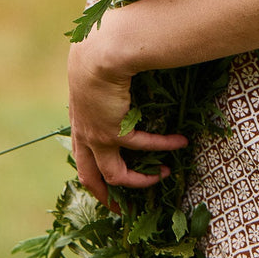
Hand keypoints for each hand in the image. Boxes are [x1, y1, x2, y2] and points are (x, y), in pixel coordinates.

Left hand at [67, 21, 187, 206]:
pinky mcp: (113, 132)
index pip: (82, 154)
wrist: (97, 50)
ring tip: (164, 175)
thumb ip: (107, 76)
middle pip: (90, 177)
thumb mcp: (97, 68)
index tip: (107, 182)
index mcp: (78, 120)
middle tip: (123, 208)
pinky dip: (161, 146)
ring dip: (141, 179)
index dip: (94, 171)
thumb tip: (121, 70)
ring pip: (115, 174)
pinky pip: (140, 147)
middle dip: (105, 196)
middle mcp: (84, 133)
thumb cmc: (96, 49)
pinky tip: (179, 141)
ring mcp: (96, 136)